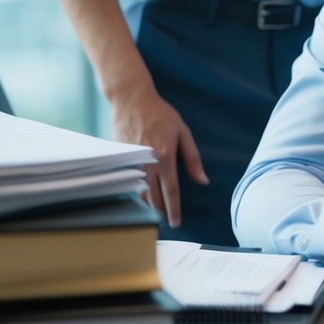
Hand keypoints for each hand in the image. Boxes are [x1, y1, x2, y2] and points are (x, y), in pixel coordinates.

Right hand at [109, 84, 206, 227]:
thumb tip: (203, 181)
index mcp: (165, 157)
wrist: (131, 100)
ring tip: (156, 212)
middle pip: (153, 197)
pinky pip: (129, 181)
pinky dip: (137, 191)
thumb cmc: (161, 114)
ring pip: (139, 192)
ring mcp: (131, 162)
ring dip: (148, 204)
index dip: (174, 210)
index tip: (176, 223)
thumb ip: (192, 159)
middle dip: (160, 212)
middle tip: (167, 223)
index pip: (171, 191)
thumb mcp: (183, 133)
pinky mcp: (120, 159)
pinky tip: (143, 196)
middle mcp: (147, 163)